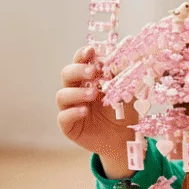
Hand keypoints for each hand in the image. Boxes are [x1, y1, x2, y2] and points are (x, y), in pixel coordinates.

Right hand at [56, 45, 134, 177]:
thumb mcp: (126, 91)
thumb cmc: (124, 111)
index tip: (91, 51)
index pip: (80, 61)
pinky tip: (84, 111)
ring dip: (77, 92)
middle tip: (92, 72)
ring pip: (62, 95)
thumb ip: (121, 76)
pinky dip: (73, 112)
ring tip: (93, 94)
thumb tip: (120, 58)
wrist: (124, 137)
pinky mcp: (68, 125)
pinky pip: (63, 117)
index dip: (83, 55)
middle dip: (78, 70)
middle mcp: (76, 90)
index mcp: (88, 79)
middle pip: (67, 74)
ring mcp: (70, 108)